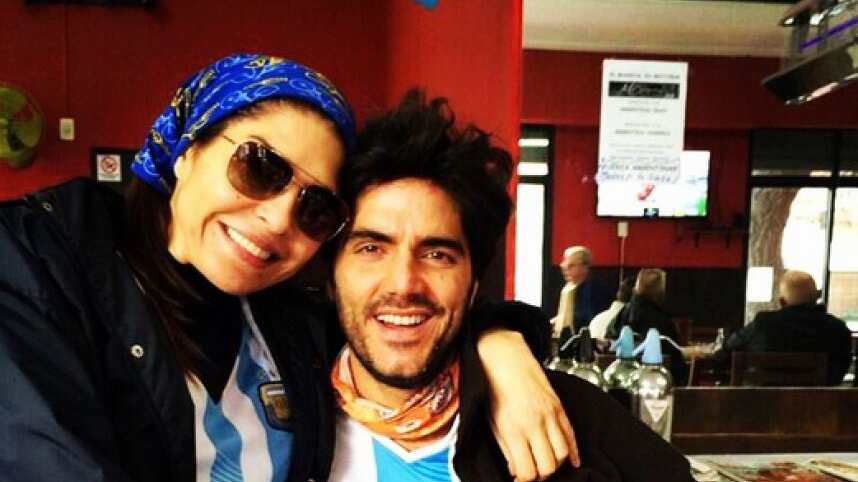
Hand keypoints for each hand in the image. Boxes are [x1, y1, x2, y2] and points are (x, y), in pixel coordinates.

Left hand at [477, 329, 580, 480]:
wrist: (503, 355)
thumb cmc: (492, 384)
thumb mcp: (491, 420)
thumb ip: (505, 448)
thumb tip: (515, 469)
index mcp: (513, 428)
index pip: (527, 470)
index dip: (524, 481)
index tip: (520, 481)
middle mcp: (534, 422)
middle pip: (549, 466)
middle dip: (541, 475)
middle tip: (533, 474)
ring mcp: (549, 414)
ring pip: (563, 453)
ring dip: (556, 463)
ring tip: (546, 464)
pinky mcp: (558, 406)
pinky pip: (571, 435)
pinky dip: (573, 451)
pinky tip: (571, 460)